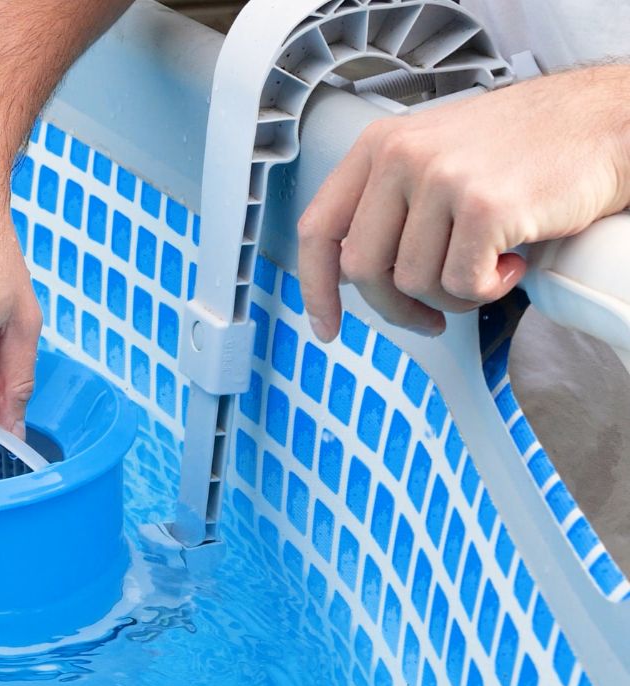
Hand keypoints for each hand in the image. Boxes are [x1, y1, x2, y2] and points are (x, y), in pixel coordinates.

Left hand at [298, 65, 629, 342]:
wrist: (605, 124)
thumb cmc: (523, 151)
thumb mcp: (435, 158)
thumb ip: (388, 205)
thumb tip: (350, 274)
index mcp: (379, 146)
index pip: (319, 230)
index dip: (317, 290)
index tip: (327, 328)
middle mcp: (401, 157)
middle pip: (364, 271)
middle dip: (397, 307)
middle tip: (432, 316)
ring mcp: (441, 179)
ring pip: (415, 283)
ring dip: (454, 294)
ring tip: (490, 266)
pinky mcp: (483, 207)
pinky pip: (462, 285)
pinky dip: (490, 290)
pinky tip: (514, 261)